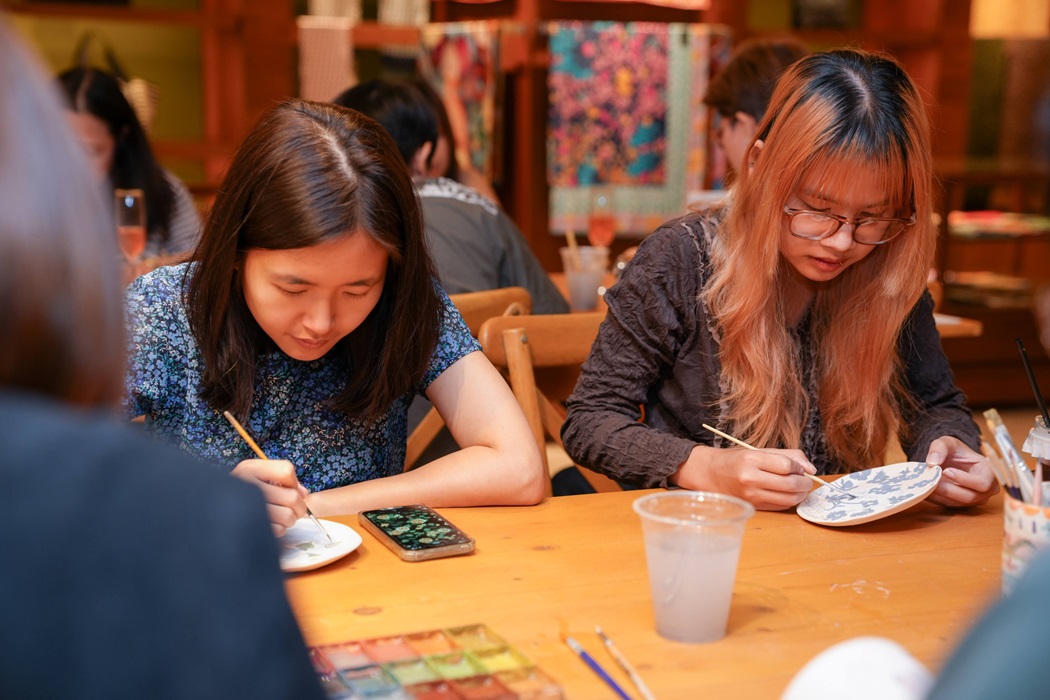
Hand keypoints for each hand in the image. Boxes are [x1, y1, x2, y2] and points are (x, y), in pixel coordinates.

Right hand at [230, 458, 308, 535]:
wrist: (213, 511)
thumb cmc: (241, 494)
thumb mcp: (257, 477)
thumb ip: (284, 480)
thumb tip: (303, 493)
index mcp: (248, 469)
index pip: (286, 470)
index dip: (293, 483)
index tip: (286, 489)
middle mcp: (245, 486)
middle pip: (292, 497)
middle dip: (298, 507)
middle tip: (291, 509)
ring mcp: (246, 508)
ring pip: (288, 516)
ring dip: (289, 520)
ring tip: (278, 517)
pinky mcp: (248, 528)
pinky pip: (278, 531)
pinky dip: (278, 530)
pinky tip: (269, 525)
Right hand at [675, 445, 815, 510]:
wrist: (710, 474)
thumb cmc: (736, 460)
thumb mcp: (758, 450)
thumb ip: (787, 456)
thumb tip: (811, 469)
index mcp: (751, 459)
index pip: (787, 466)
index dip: (799, 467)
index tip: (800, 467)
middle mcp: (750, 478)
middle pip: (791, 484)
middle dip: (806, 483)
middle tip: (807, 480)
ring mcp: (751, 495)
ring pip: (789, 498)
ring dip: (801, 494)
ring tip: (800, 487)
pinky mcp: (753, 506)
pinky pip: (780, 506)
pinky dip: (790, 500)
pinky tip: (789, 494)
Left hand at [924, 436, 999, 507]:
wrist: (952, 461)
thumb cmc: (956, 451)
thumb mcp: (948, 442)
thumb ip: (940, 447)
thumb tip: (932, 462)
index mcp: (990, 474)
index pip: (982, 483)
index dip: (964, 479)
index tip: (946, 471)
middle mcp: (985, 491)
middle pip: (969, 497)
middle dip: (948, 489)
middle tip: (931, 480)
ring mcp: (973, 500)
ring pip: (956, 503)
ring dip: (939, 495)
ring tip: (925, 483)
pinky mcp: (959, 505)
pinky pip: (947, 505)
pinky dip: (934, 498)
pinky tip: (924, 488)